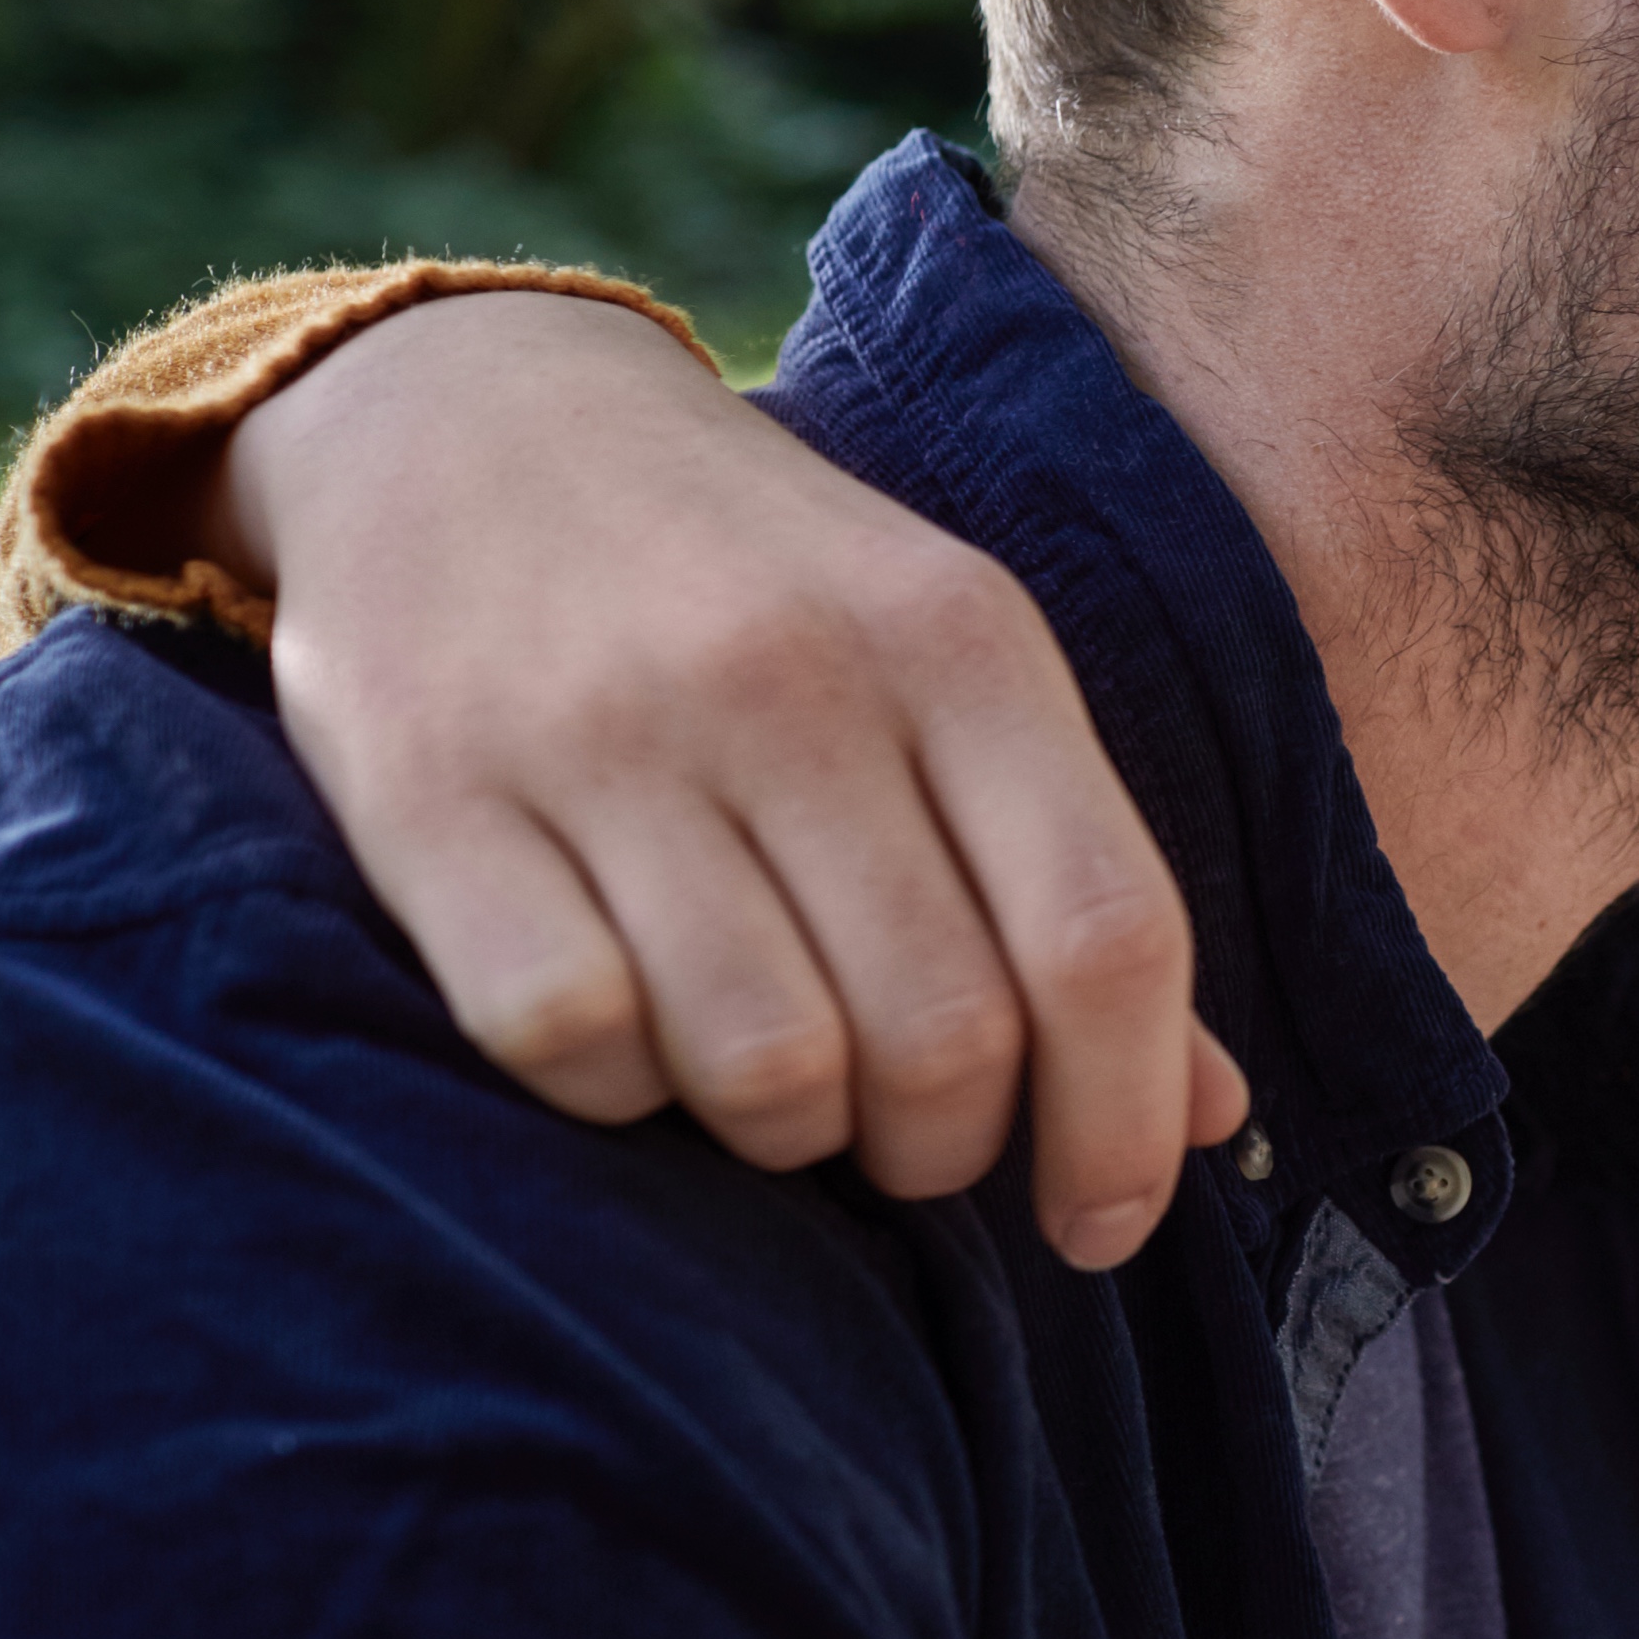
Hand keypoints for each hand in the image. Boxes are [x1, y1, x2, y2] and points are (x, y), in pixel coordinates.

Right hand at [222, 291, 1241, 1263]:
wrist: (469, 415)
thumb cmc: (760, 583)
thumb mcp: (953, 669)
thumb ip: (1075, 881)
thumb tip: (1206, 1116)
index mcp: (963, 642)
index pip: (1105, 934)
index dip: (1126, 1119)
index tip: (1102, 1223)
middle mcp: (798, 680)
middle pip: (944, 1034)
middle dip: (945, 1148)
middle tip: (909, 1134)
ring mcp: (609, 737)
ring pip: (766, 1066)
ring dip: (787, 1135)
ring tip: (778, 1079)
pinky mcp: (432, 800)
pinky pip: (571, 1044)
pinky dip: (618, 1091)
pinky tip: (631, 1030)